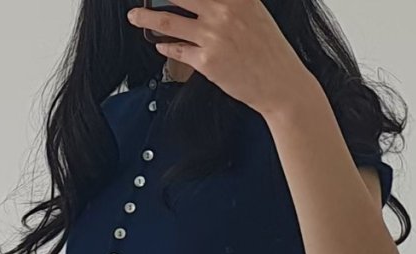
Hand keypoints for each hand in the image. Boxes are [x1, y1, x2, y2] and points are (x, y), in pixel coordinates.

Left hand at [126, 1, 315, 118]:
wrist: (280, 83)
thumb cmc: (268, 51)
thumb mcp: (253, 12)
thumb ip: (229, 3)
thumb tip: (201, 3)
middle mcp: (223, 10)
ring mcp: (212, 35)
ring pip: (168, 21)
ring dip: (147, 17)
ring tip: (135, 16)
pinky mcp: (206, 60)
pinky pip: (176, 50)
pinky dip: (164, 45)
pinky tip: (159, 43)